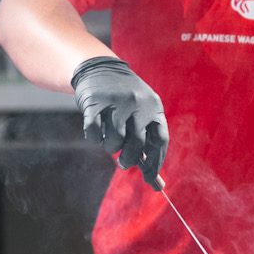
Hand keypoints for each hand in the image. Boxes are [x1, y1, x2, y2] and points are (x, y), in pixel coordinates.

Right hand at [71, 56, 168, 189]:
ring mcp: (115, 103)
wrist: (100, 68)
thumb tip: (158, 185)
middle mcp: (137, 104)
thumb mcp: (142, 114)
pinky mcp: (94, 103)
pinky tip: (96, 132)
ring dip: (110, 147)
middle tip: (124, 163)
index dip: (155, 162)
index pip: (159, 140)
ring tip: (109, 139)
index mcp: (153, 107)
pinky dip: (93, 138)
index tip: (149, 177)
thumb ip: (149, 145)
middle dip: (129, 159)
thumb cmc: (125, 100)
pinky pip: (94, 132)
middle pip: (136, 144)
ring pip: (114, 141)